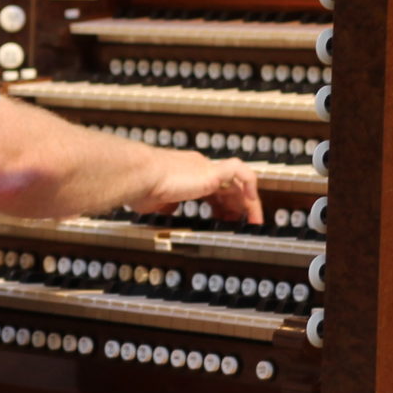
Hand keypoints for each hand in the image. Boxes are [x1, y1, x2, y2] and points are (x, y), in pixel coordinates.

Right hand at [142, 152, 262, 225]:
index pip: (212, 189)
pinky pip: (241, 172)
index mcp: (186, 174)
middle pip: (228, 187)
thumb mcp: (156, 203)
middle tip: (243, 224)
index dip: (221, 205)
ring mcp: (205, 168)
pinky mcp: (210, 172)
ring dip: (248, 202)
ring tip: (254, 221)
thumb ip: (167, 207)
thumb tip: (169, 213)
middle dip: (237, 207)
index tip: (225, 219)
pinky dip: (251, 186)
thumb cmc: (141, 187)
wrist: (138, 175)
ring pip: (238, 181)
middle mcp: (198, 168)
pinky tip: (252, 204)